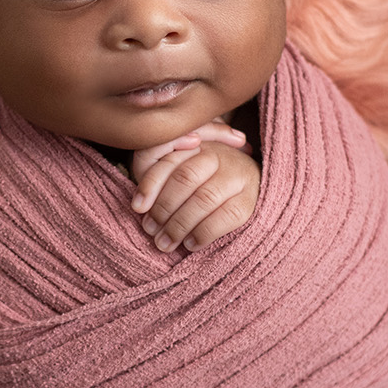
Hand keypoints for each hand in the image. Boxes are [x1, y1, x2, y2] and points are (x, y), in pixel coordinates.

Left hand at [129, 119, 260, 251]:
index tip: (137, 207)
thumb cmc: (201, 183)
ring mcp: (238, 174)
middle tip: (151, 231)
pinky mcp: (250, 198)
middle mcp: (218, 154)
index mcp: (195, 143)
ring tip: (166, 243)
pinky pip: (227, 216)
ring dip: (180, 225)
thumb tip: (140, 205)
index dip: (150, 184)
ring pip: (204, 198)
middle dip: (164, 208)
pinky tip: (191, 244)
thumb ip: (156, 175)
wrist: (246, 186)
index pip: (168, 159)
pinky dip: (205, 233)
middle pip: (185, 178)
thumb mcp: (176, 171)